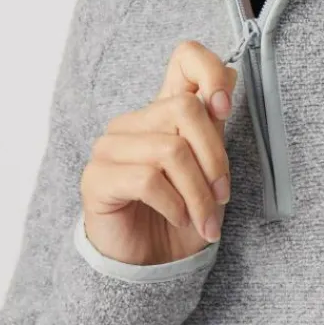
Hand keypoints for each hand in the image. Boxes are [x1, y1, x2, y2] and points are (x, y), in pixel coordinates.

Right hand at [79, 40, 237, 264]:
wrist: (153, 267)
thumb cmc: (183, 212)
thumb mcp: (210, 167)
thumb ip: (214, 125)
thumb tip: (227, 84)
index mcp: (165, 108)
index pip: (185, 57)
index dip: (210, 72)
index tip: (225, 108)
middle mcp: (135, 120)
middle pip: (186, 109)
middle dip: (214, 157)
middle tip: (223, 195)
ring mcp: (111, 146)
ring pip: (171, 150)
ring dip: (198, 193)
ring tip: (206, 219)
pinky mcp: (96, 177)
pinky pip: (147, 179)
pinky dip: (174, 204)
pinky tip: (178, 218)